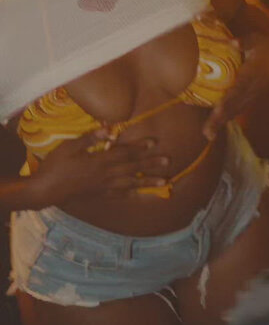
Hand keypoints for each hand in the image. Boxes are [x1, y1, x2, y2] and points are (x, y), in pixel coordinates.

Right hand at [28, 130, 170, 206]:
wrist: (44, 191)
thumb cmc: (55, 166)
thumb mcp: (69, 147)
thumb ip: (90, 138)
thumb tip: (110, 129)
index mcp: (99, 161)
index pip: (123, 152)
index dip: (139, 147)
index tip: (153, 142)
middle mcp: (105, 174)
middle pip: (132, 168)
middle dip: (151, 164)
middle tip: (167, 161)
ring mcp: (103, 186)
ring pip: (130, 183)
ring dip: (148, 182)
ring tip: (164, 182)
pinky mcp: (99, 195)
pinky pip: (119, 195)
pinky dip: (131, 194)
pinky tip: (140, 194)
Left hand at [202, 29, 268, 138]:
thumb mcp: (258, 39)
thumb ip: (245, 42)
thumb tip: (232, 42)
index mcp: (254, 75)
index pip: (239, 90)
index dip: (228, 101)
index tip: (217, 112)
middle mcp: (254, 88)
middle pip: (236, 106)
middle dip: (221, 119)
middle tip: (207, 133)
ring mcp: (255, 93)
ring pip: (237, 109)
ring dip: (223, 122)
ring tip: (209, 134)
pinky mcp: (254, 96)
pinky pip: (240, 107)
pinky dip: (229, 116)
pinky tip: (217, 124)